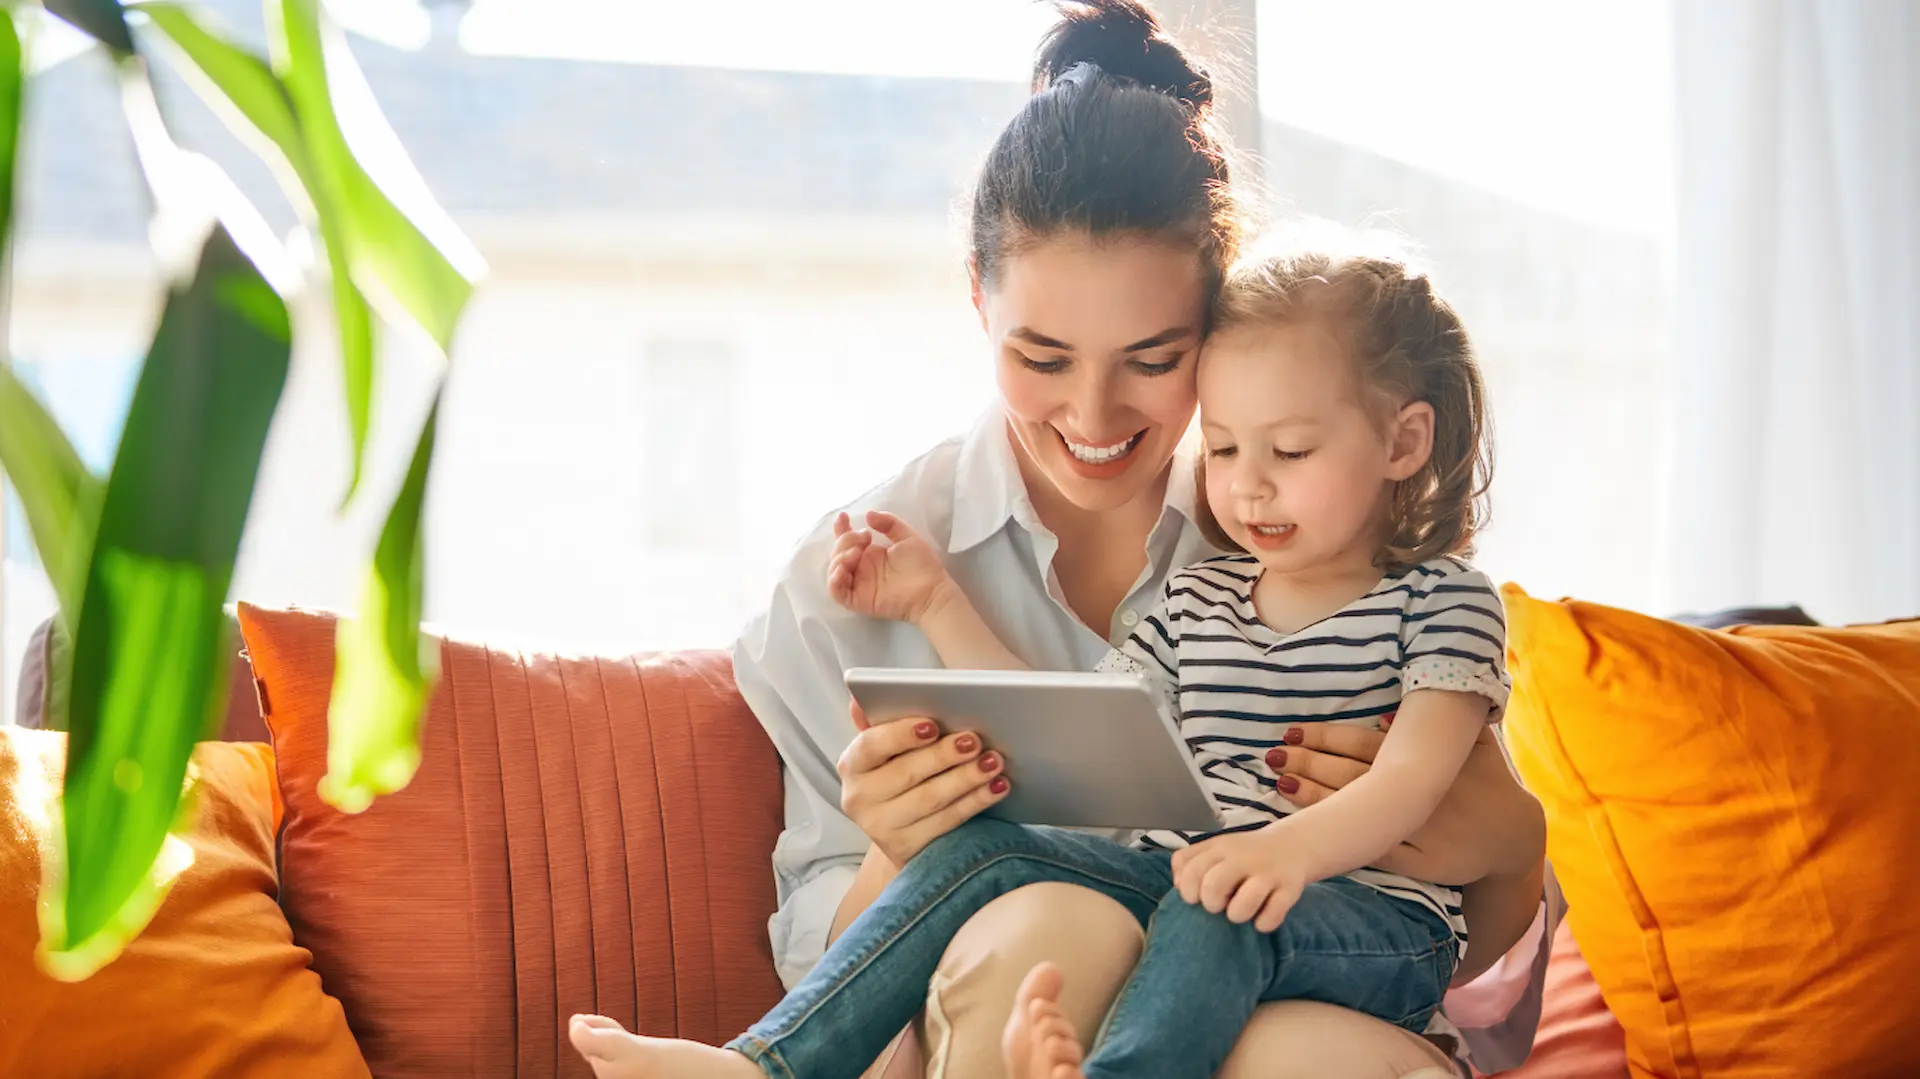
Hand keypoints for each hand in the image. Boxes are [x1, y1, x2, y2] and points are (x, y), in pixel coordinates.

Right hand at [827, 511, 953, 624]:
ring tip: (857, 553)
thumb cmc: (922, 565)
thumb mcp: (907, 536)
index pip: (847, 541)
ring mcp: (858, 585)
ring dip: (839, 558)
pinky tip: (844, 570)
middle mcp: (861, 568)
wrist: (931, 591)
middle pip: (838, 552)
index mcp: (870, 554)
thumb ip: (889, 523)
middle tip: (865, 538)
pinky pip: (836, 592)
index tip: (844, 517)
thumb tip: (868, 514)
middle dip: (845, 540)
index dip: (841, 529)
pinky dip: (834, 581)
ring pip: (833, 570)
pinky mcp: (858, 600)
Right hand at [837, 697, 1009, 865]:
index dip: (901, 734)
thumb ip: (878, 722)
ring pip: (931, 799)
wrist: (900, 827)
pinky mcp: (906, 849)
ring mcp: (881, 828)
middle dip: (944, 755)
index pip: (872, 746)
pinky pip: (947, 822)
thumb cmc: (897, 773)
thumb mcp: (885, 749)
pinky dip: (975, 803)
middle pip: (907, 773)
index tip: (932, 725)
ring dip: (966, 779)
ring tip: (994, 762)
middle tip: (975, 741)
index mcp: (853, 764)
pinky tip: (996, 787)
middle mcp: (859, 798)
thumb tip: (859, 701)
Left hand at [1170, 828, 1307, 933]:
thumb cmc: (1244, 855)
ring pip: (1243, 904)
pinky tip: (1261, 919)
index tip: (1197, 897)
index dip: (1188, 891)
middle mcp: (1243, 859)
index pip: (1191, 870)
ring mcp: (1267, 874)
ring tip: (1240, 912)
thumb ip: (1189, 861)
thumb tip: (1177, 884)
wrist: (1291, 845)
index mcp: (1220, 848)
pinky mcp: (1289, 890)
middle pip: (1213, 886)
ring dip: (1237, 915)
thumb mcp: (1215, 849)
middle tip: (1219, 905)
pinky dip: (1263, 923)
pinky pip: (1272, 916)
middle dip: (1211, 904)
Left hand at [1264, 718, 1544, 884]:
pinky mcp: (1418, 862)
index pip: (1362, 744)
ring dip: (1315, 798)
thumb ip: (1439, 724)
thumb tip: (1384, 715)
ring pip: (1357, 811)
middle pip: (1350, 774)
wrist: (1515, 839)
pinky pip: (1374, 850)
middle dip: (1308, 764)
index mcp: (1423, 760)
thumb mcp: (1475, 746)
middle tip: (1272, 757)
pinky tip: (1315, 831)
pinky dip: (1344, 839)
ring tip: (1279, 785)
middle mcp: (1415, 792)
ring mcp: (1415, 828)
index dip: (1325, 738)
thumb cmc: (1489, 784)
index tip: (1292, 732)